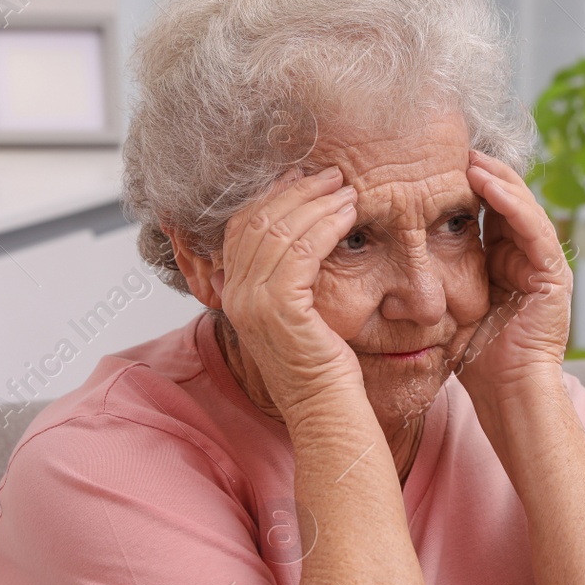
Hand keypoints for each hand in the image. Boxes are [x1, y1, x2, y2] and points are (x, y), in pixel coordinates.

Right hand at [216, 165, 364, 415]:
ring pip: (279, 230)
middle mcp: (236, 295)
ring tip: (346, 189)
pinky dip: (326, 224)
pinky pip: (302, 249)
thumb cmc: (322, 366)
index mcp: (235, 293)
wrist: (325, 409)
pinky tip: (349, 214)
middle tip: (331, 174)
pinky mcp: (279, 308)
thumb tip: (303, 237)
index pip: (241, 227)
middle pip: (257, 220)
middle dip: (296, 190)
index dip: (270, 196)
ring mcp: (253, 302)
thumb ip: (290, 279)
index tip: (302, 176)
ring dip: (317, 202)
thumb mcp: (298, 314)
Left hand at [455, 149, 572, 397]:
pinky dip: (511, 204)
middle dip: (484, 172)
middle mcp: (528, 257)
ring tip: (471, 157)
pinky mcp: (555, 272)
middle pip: (509, 201)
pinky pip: (533, 228)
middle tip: (456, 147)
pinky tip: (488, 185)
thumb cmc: (475, 356)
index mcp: (506, 261)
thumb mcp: (452, 303)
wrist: (507, 390)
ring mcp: (545, 263)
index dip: (469, 185)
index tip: (438, 162)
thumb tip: (395, 248)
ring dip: (497, 179)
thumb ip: (439, 272)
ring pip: (522, 207)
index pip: (490, 211)